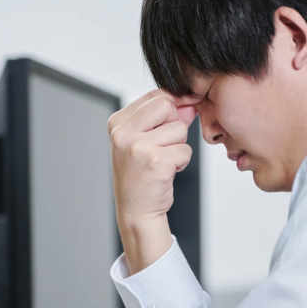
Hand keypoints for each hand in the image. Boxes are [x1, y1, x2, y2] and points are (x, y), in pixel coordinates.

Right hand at [108, 90, 198, 273]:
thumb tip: (189, 103)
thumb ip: (163, 119)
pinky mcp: (156, 161)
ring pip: (179, 129)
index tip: (176, 118)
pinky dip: (182, 161)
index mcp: (117, 123)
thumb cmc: (140, 176)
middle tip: (164, 146)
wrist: (136, 211)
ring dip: (179, 146)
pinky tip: (167, 172)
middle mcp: (123, 132)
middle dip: (175, 124)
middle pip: (167, 106)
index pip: (155, 96)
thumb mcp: (143, 141)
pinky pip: (185, 149)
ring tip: (163, 161)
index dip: (173, 105)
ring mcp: (138, 146)